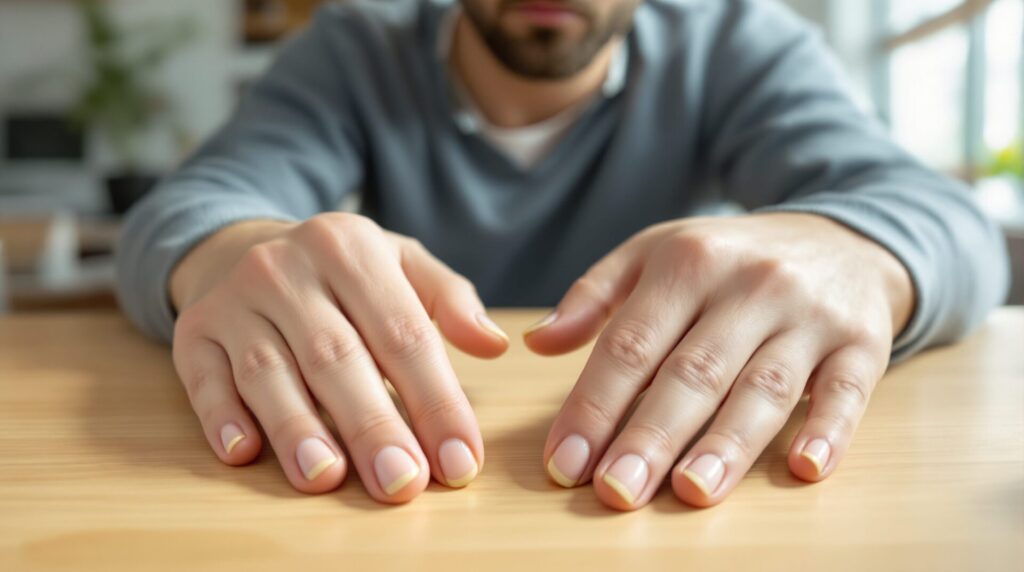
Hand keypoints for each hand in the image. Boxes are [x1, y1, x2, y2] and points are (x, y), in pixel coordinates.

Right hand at [169, 213, 508, 501]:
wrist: (242, 245)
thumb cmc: (340, 271)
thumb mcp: (399, 262)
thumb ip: (450, 299)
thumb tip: (495, 344)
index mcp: (351, 246)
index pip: (403, 332)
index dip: (435, 399)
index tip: (460, 459)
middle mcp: (287, 268)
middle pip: (337, 356)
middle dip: (373, 425)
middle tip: (403, 483)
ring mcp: (233, 300)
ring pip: (269, 371)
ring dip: (297, 428)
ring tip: (327, 477)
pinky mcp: (192, 332)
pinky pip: (203, 378)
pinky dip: (222, 417)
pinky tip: (245, 453)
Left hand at [525, 213, 913, 509]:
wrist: (838, 239)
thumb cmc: (729, 259)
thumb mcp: (657, 252)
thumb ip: (593, 295)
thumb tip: (536, 343)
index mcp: (687, 262)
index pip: (630, 344)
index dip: (593, 405)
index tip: (564, 462)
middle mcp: (748, 285)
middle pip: (692, 372)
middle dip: (650, 436)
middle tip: (616, 491)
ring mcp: (808, 315)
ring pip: (762, 387)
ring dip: (726, 445)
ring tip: (690, 492)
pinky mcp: (862, 342)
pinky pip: (847, 390)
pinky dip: (828, 429)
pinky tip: (804, 469)